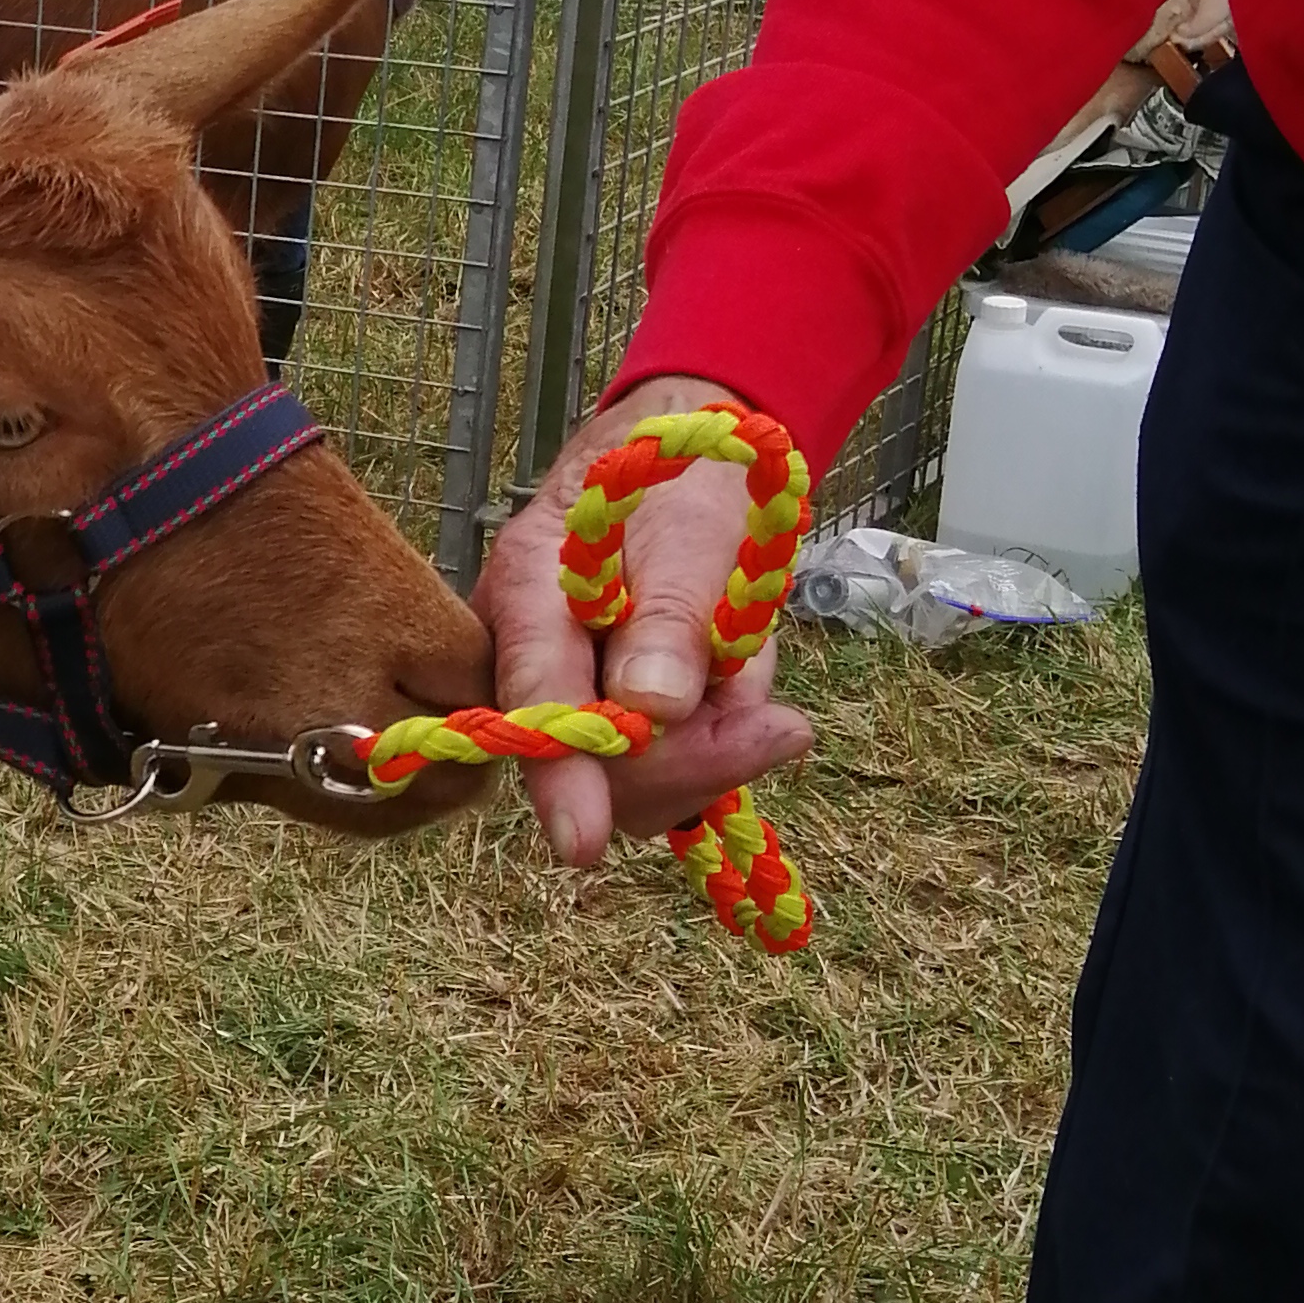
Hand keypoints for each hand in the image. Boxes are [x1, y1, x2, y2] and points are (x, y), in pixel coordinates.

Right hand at [472, 374, 816, 868]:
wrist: (693, 459)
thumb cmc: (686, 477)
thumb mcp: (694, 528)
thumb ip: (671, 615)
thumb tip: (649, 712)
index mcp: (527, 594)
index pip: (536, 698)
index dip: (561, 776)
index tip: (581, 843)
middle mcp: (526, 657)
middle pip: (589, 763)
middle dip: (689, 758)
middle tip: (778, 723)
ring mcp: (565, 695)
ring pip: (630, 781)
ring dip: (711, 748)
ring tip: (748, 675)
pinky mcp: (607, 721)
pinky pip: (659, 771)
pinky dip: (714, 745)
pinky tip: (735, 692)